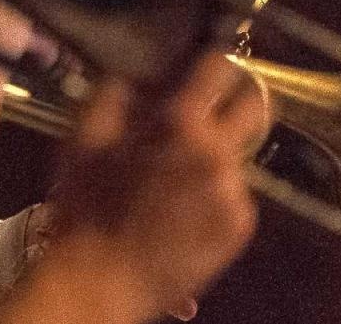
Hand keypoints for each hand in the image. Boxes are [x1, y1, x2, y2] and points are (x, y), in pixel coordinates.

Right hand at [46, 54, 264, 320]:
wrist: (99, 282)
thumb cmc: (84, 204)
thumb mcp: (85, 135)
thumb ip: (116, 90)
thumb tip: (142, 72)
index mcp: (181, 123)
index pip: (221, 66)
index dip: (215, 58)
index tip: (206, 64)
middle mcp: (219, 153)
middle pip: (256, 106)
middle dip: (237, 99)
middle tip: (210, 109)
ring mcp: (234, 193)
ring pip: (238, 156)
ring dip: (215, 155)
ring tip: (178, 176)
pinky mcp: (240, 227)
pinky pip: (234, 194)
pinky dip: (214, 194)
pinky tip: (184, 209)